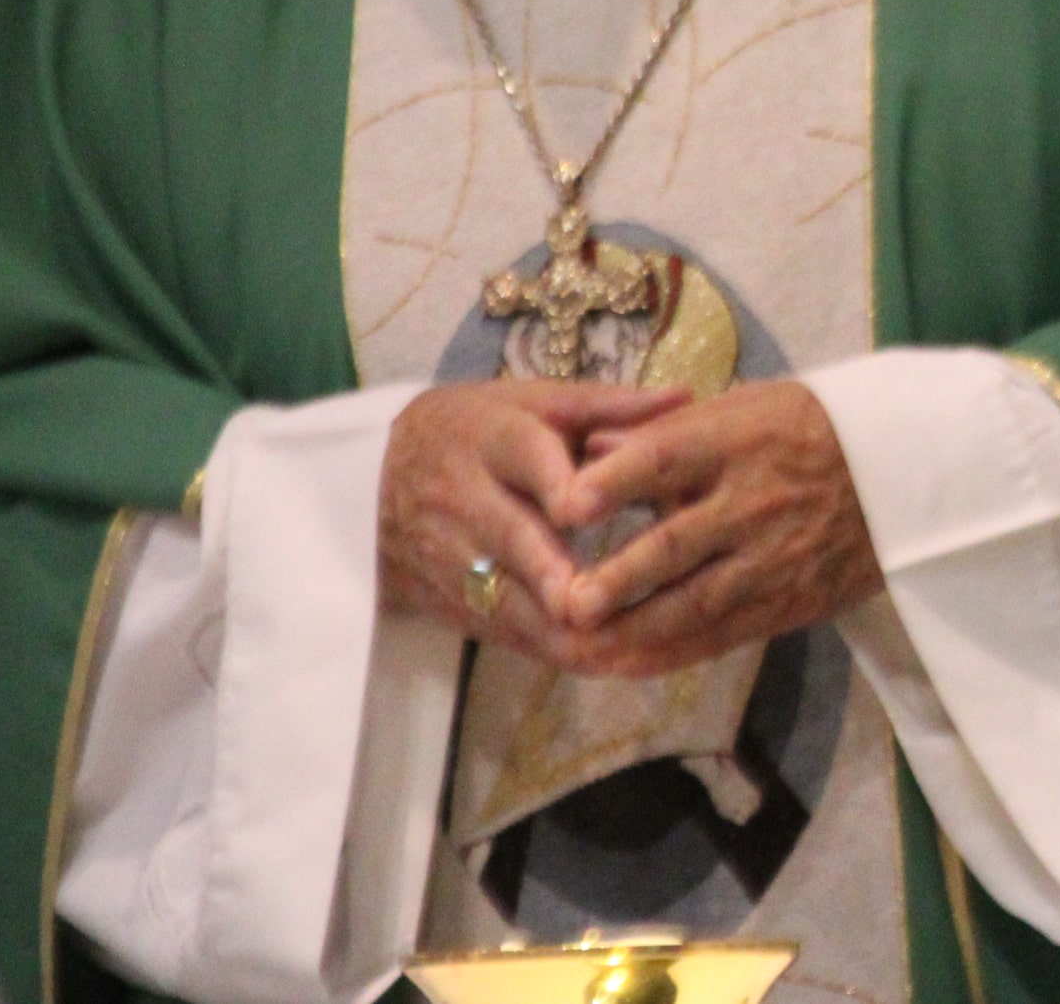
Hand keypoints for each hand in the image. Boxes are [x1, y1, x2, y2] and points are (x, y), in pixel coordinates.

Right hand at [378, 379, 685, 662]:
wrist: (372, 478)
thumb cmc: (477, 430)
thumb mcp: (533, 402)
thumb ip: (609, 406)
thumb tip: (687, 397)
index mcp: (496, 439)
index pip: (527, 461)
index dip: (559, 487)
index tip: (588, 511)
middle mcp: (466, 498)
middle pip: (510, 538)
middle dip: (551, 574)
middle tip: (597, 603)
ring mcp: (450, 556)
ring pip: (503, 598)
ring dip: (558, 627)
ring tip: (620, 648)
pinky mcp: (448, 600)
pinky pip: (499, 630)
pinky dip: (547, 648)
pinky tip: (599, 661)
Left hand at [542, 380, 881, 680]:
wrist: (907, 471)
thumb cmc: (808, 427)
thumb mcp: (744, 406)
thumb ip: (664, 432)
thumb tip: (587, 448)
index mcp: (735, 441)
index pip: (668, 461)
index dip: (616, 484)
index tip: (566, 505)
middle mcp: (751, 502)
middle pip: (676, 545)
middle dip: (619, 579)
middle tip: (567, 603)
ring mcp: (771, 558)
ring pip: (694, 603)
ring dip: (634, 631)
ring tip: (579, 650)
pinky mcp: (788, 602)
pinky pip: (722, 635)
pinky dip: (671, 654)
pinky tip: (625, 665)